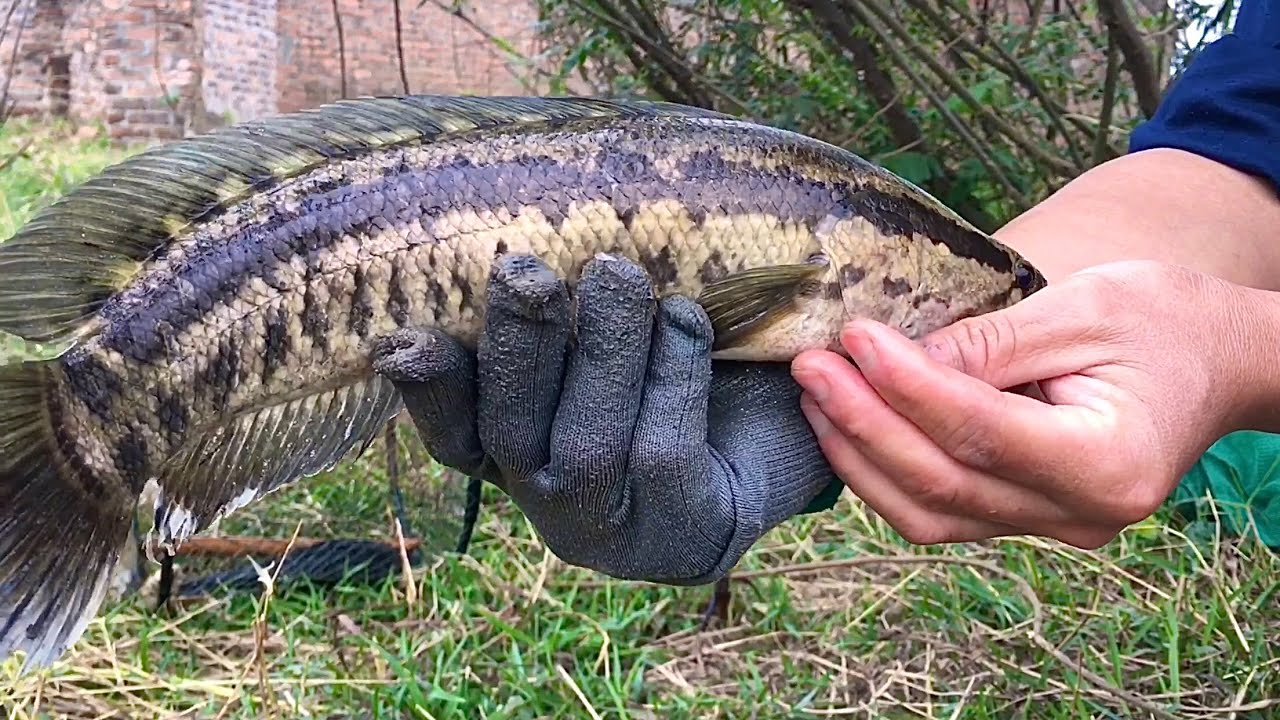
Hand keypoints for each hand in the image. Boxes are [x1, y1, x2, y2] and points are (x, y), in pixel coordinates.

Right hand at [372, 254, 838, 583]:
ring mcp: (613, 526)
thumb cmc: (679, 364)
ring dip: (602, 350)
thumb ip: (560, 306)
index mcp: (517, 450)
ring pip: (586, 445)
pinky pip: (662, 449)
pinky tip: (686, 320)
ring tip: (617, 274)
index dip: (428, 389)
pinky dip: (672, 373)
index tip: (401, 339)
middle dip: (516, 348)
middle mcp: (550, 497)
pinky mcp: (680, 532)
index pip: (453, 430)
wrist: (787, 431)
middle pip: (508, 433)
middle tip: (527, 272)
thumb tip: (507, 236)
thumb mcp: (612, 332)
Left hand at [791, 260, 1274, 548]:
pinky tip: (848, 426)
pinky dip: (886, 473)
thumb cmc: (1164, 323)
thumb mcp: (1084, 309)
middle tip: (810, 366)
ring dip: (861, 456)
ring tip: (814, 394)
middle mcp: (1079, 515)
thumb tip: (895, 359)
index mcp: (1109, 462)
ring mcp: (1052, 528)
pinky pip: (941, 511)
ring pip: (930, 515)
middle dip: (864, 425)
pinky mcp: (1026, 519)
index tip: (853, 338)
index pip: (981, 432)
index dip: (907, 387)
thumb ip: (991, 342)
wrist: (1220, 363)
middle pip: (944, 485)